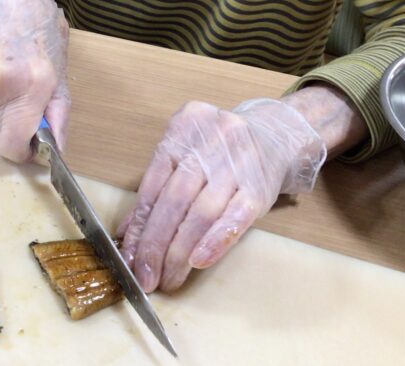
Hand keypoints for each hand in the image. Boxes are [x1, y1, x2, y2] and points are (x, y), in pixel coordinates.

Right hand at [0, 0, 69, 161]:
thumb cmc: (38, 29)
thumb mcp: (60, 67)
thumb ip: (59, 112)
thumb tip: (57, 150)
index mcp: (35, 83)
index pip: (12, 145)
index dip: (20, 152)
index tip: (28, 146)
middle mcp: (3, 81)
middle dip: (8, 128)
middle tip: (19, 103)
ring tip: (5, 75)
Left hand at [118, 99, 326, 292]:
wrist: (277, 138)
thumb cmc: (222, 152)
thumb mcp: (188, 154)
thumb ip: (158, 187)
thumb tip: (128, 233)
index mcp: (185, 126)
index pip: (152, 183)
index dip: (138, 225)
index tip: (127, 257)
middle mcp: (211, 140)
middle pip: (174, 199)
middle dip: (154, 244)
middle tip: (145, 277)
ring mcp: (238, 162)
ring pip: (200, 212)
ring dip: (179, 252)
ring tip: (168, 278)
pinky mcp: (260, 187)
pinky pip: (234, 218)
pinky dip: (213, 242)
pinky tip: (197, 263)